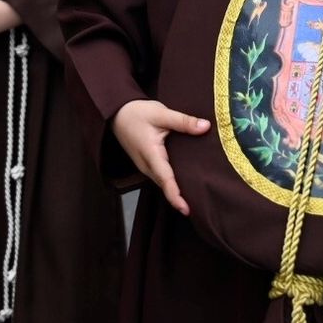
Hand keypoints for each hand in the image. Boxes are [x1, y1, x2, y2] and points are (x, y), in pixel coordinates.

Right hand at [112, 99, 210, 215]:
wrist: (117, 114)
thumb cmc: (137, 113)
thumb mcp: (161, 113)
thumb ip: (184, 121)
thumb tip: (206, 126)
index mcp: (151, 155)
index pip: (165, 179)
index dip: (175, 195)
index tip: (186, 209)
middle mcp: (147, 165)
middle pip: (165, 185)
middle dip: (180, 198)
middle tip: (201, 207)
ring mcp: (145, 166)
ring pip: (162, 183)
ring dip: (176, 191)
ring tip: (196, 199)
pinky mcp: (146, 164)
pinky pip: (161, 177)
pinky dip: (171, 182)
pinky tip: (185, 182)